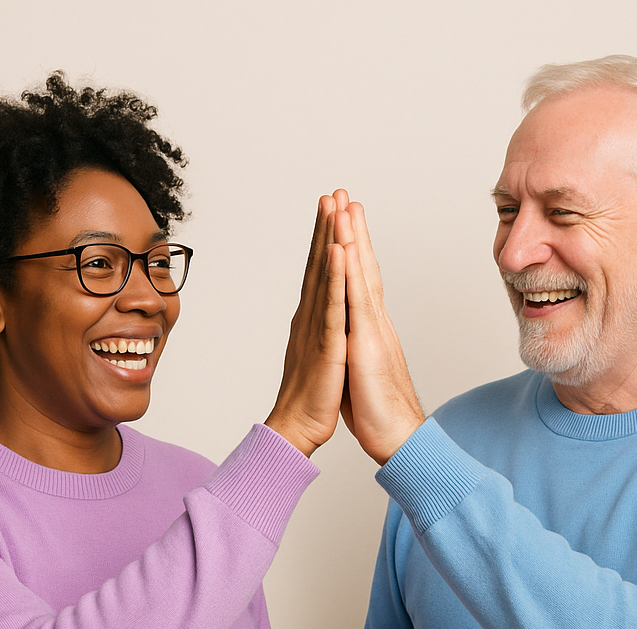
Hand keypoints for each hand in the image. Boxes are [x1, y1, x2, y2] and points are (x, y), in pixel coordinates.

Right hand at [265, 192, 350, 456]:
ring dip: (329, 239)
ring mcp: (318, 328)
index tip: (330, 211)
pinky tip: (337, 251)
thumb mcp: (319, 355)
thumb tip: (321, 318)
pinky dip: (335, 277)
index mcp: (314, 320)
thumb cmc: (311, 398)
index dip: (325, 240)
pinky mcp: (327, 343)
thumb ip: (319, 332)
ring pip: (324, 276)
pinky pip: (332, 305)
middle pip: (319, 264)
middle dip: (326, 226)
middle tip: (331, 193)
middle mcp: (311, 317)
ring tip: (333, 206)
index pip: (320, 272)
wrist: (299, 427)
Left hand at [335, 201, 424, 463]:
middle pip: (362, 268)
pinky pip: (355, 301)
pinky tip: (343, 247)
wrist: (399, 439)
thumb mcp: (361, 372)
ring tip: (343, 204)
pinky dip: (349, 272)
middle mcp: (374, 323)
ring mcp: (372, 331)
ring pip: (361, 275)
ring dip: (352, 238)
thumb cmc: (379, 413)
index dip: (352, 250)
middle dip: (352, 230)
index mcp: (370, 330)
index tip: (343, 222)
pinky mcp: (366, 344)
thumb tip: (346, 340)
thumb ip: (355, 350)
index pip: (360, 282)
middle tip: (344, 195)